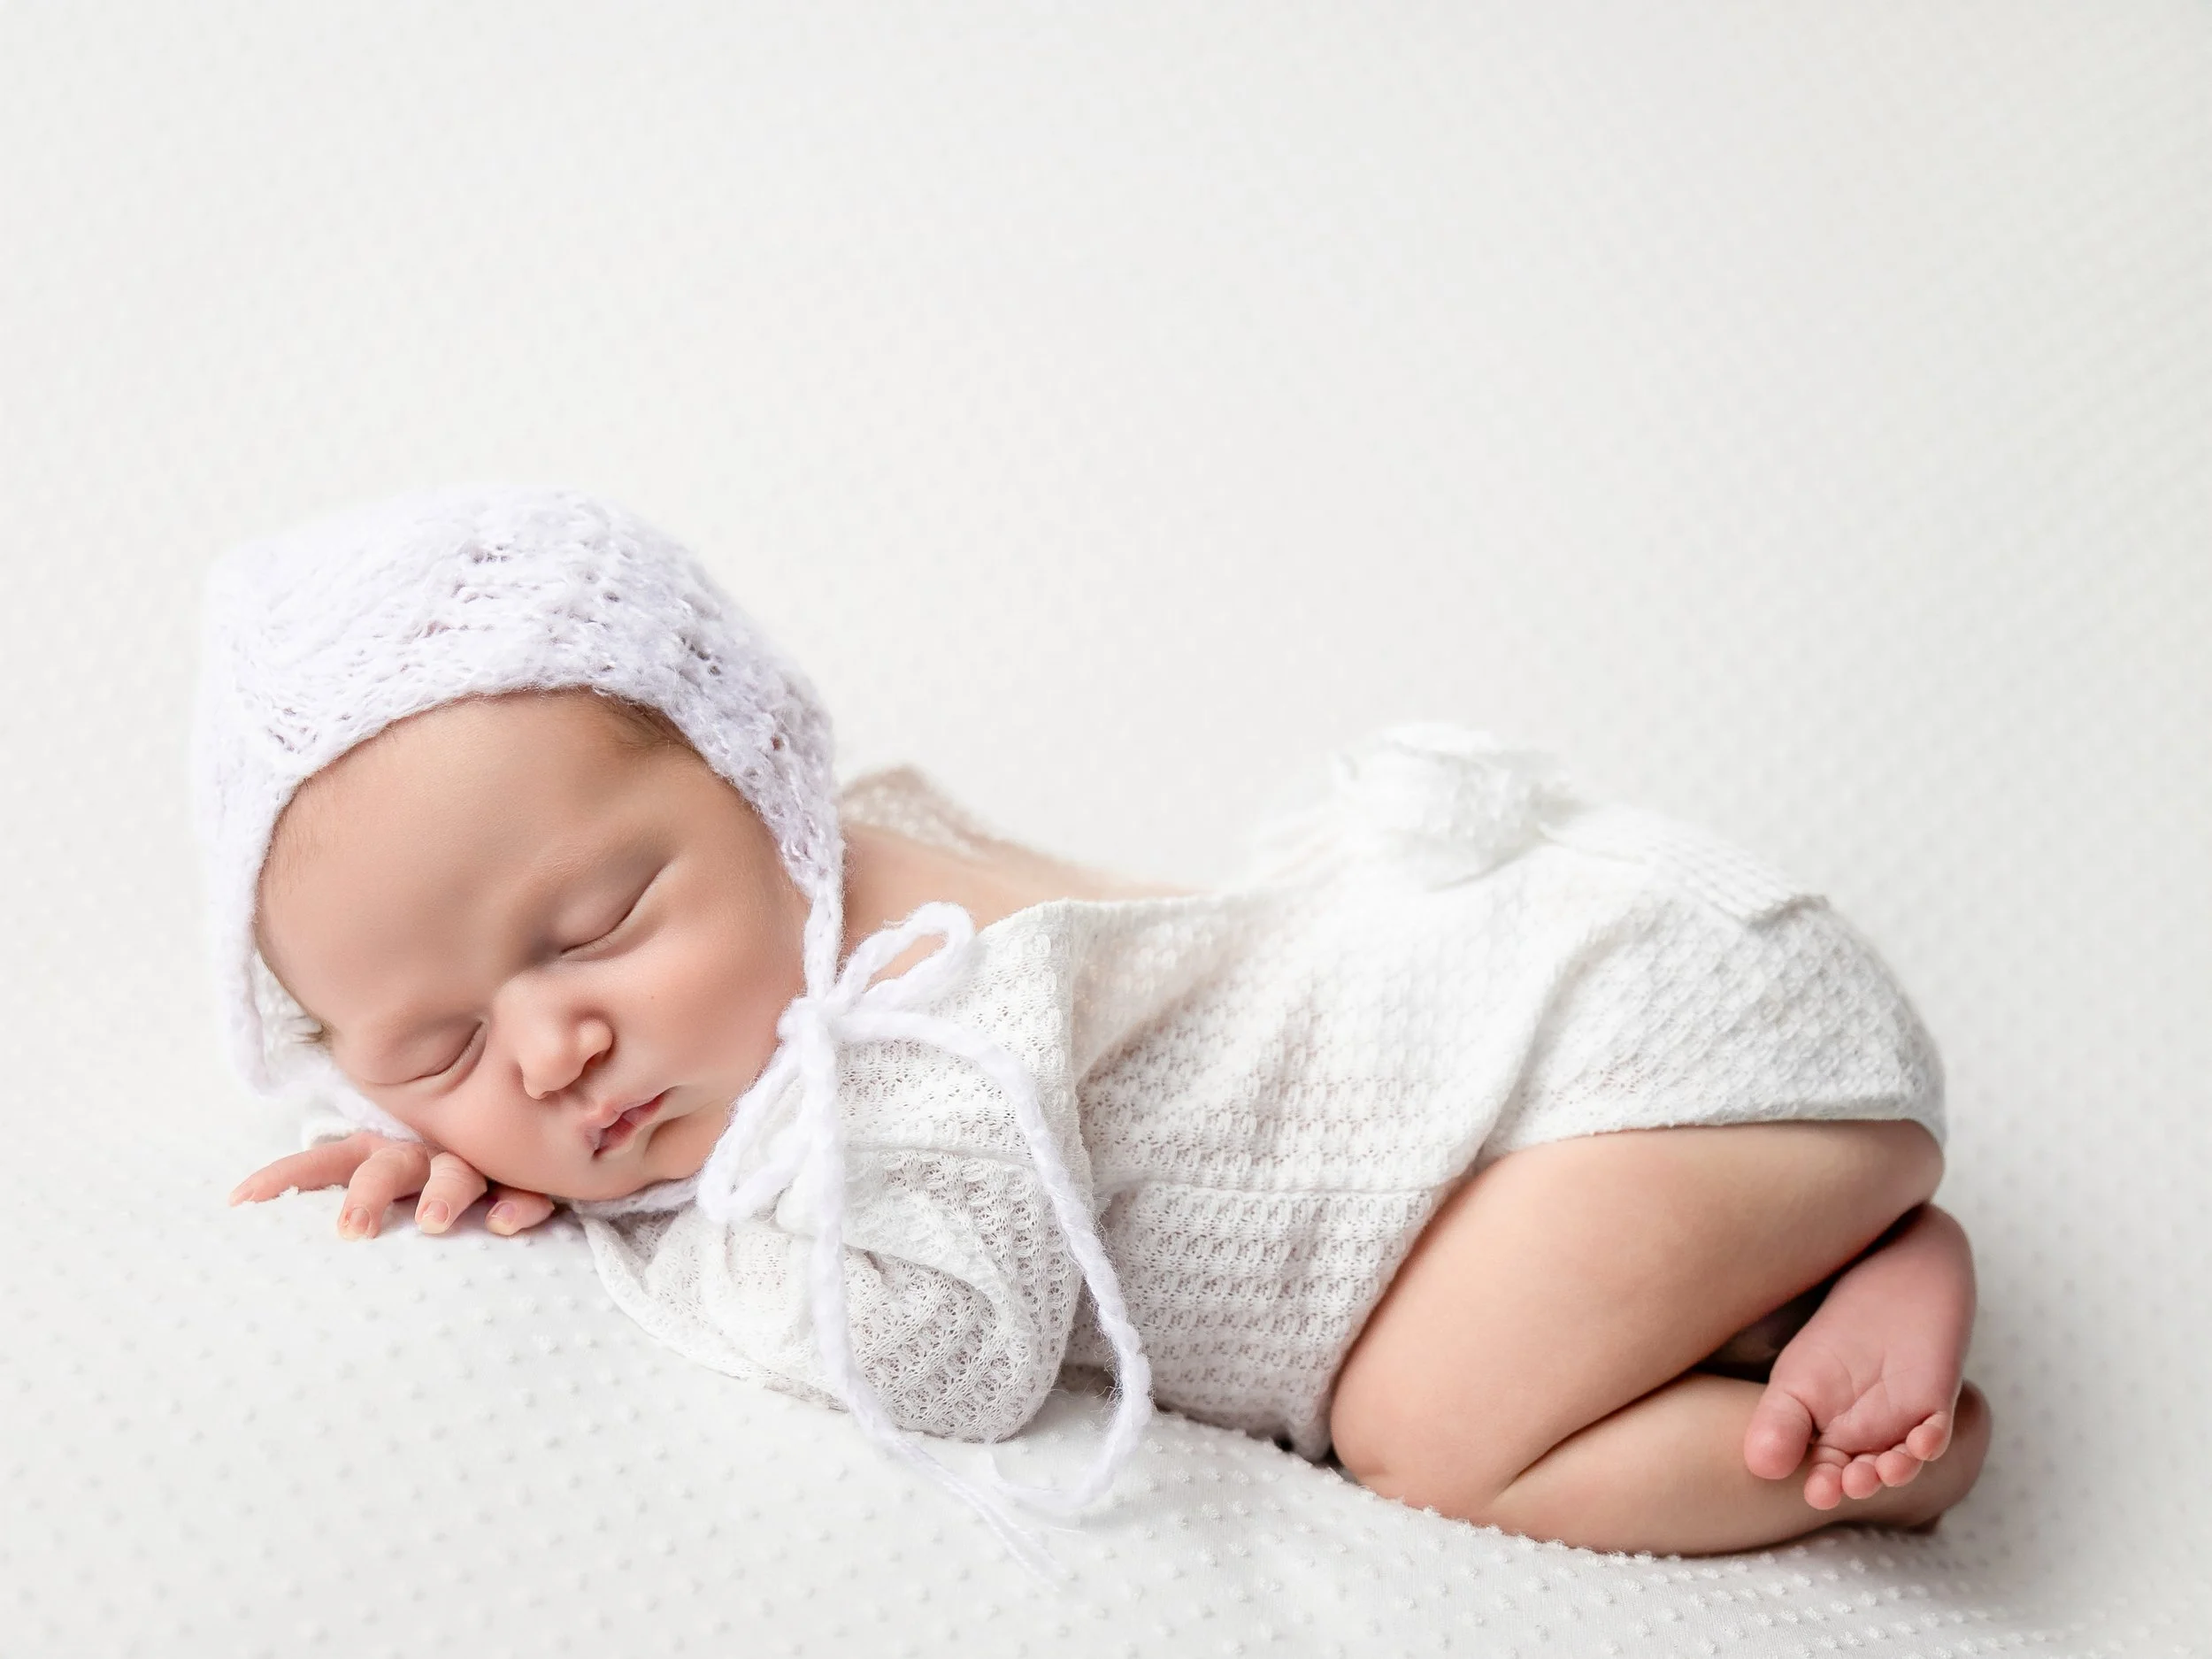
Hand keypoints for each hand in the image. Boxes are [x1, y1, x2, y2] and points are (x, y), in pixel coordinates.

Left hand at [227, 1131, 556, 1239]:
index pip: (323, 1163)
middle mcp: (421, 1157)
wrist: (523, 1160)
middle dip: (366, 1196)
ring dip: (443, 1193)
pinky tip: (503, 1224)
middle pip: (386, 1168)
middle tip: (352, 1232)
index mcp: (379, 1157)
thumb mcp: (387, 1196)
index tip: (239, 1203)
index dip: (284, 1177)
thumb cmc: (432, 1198)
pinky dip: (515, 1205)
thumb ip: (350, 1213)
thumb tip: (268, 1229)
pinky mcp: (522, 1184)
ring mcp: (473, 1168)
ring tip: (434, 1221)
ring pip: (457, 1172)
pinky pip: (523, 1192)